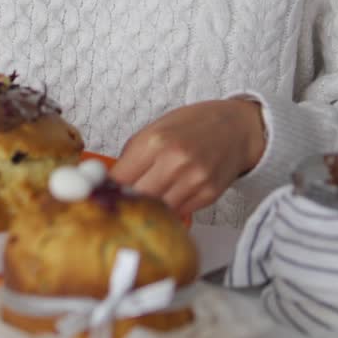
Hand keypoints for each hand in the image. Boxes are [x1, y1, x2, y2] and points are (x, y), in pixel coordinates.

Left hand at [107, 99, 265, 216]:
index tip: (102, 194)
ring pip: (158, 210)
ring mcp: (193, 180)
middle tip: (121, 203)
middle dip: (127, 202)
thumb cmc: (191, 125)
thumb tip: (110, 182)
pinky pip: (179, 213)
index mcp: (154, 142)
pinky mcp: (208, 195)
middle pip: (137, 198)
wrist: (235, 127)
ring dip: (149, 210)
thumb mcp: (156, 129)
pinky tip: (168, 200)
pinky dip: (170, 210)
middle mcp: (174, 161)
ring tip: (145, 204)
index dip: (108, 189)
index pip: (120, 178)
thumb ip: (134, 155)